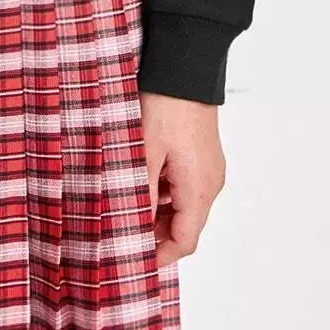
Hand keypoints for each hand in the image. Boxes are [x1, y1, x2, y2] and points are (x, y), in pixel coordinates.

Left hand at [137, 91, 226, 267]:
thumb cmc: (167, 105)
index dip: (159, 257)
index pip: (185, 242)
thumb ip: (139, 194)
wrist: (185, 66)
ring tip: (122, 207)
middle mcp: (210, 183)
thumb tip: (130, 228)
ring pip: (182, 205)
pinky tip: (137, 181)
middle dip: (154, 235)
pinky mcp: (202, 155)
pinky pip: (184, 185)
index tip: (133, 262)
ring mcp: (208, 168)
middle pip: (184, 226)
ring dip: (156, 211)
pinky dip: (162, 192)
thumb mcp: (144, 152)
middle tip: (120, 235)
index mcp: (199, 189)